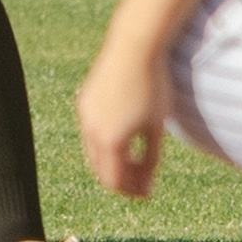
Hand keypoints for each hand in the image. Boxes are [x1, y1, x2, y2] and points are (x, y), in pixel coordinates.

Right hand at [74, 45, 168, 199]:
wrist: (135, 48)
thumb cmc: (152, 87)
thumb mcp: (156, 127)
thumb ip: (150, 159)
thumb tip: (146, 183)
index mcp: (110, 140)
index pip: (114, 181)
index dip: (131, 191)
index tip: (148, 193)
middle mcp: (91, 130)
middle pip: (100, 170)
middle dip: (121, 180)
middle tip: (142, 182)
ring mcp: (85, 115)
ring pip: (93, 152)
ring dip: (111, 162)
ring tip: (134, 161)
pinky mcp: (85, 101)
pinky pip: (91, 133)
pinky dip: (105, 144)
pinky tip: (125, 138)